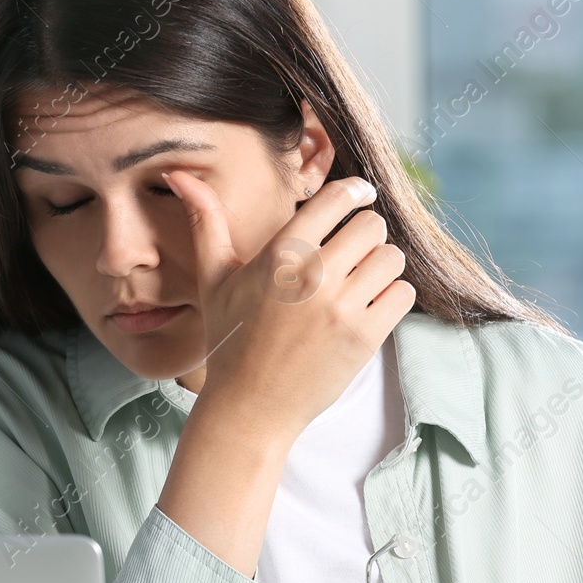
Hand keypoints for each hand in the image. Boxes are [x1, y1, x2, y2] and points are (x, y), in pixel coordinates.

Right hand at [160, 170, 414, 444]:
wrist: (250, 408)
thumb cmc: (230, 340)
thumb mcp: (214, 279)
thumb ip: (206, 222)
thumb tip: (180, 174)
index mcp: (278, 255)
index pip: (337, 199)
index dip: (354, 193)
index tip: (360, 196)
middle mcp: (312, 277)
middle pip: (372, 226)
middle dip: (367, 235)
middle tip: (353, 252)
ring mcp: (341, 309)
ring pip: (392, 259)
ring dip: (381, 267)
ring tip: (360, 282)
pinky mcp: (364, 338)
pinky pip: (402, 294)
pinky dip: (392, 298)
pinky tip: (368, 307)